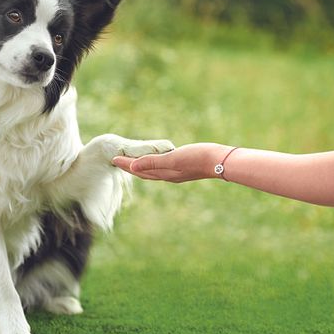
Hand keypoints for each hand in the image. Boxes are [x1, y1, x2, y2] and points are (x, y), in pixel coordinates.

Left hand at [112, 143, 229, 182]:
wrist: (220, 161)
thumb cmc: (198, 157)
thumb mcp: (173, 158)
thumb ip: (153, 162)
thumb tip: (133, 166)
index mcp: (164, 173)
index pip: (139, 170)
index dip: (126, 165)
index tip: (113, 159)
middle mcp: (168, 175)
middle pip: (144, 172)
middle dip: (130, 167)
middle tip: (117, 161)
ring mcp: (177, 173)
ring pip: (153, 171)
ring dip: (141, 167)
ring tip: (132, 163)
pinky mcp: (184, 168)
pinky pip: (163, 168)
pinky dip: (154, 165)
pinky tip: (157, 162)